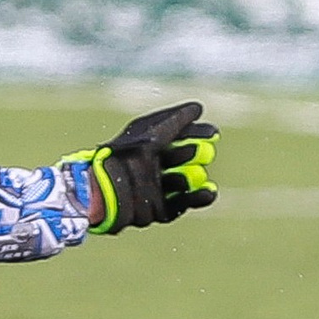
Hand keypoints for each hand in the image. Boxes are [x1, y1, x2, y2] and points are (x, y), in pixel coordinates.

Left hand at [69, 102, 218, 232]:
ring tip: (194, 174)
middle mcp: (153, 167)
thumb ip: (174, 120)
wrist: (104, 190)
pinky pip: (181, 204)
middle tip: (207, 152)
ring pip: (184, 182)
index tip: (214, 132)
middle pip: (184, 158)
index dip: (197, 133)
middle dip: (198, 154)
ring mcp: (155, 189)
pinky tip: (209, 193)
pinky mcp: (158, 210)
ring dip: (195, 177)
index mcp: (148, 146)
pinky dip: (197, 199)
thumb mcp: (150, 134)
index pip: (179, 135)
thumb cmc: (124, 156)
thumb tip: (198, 108)